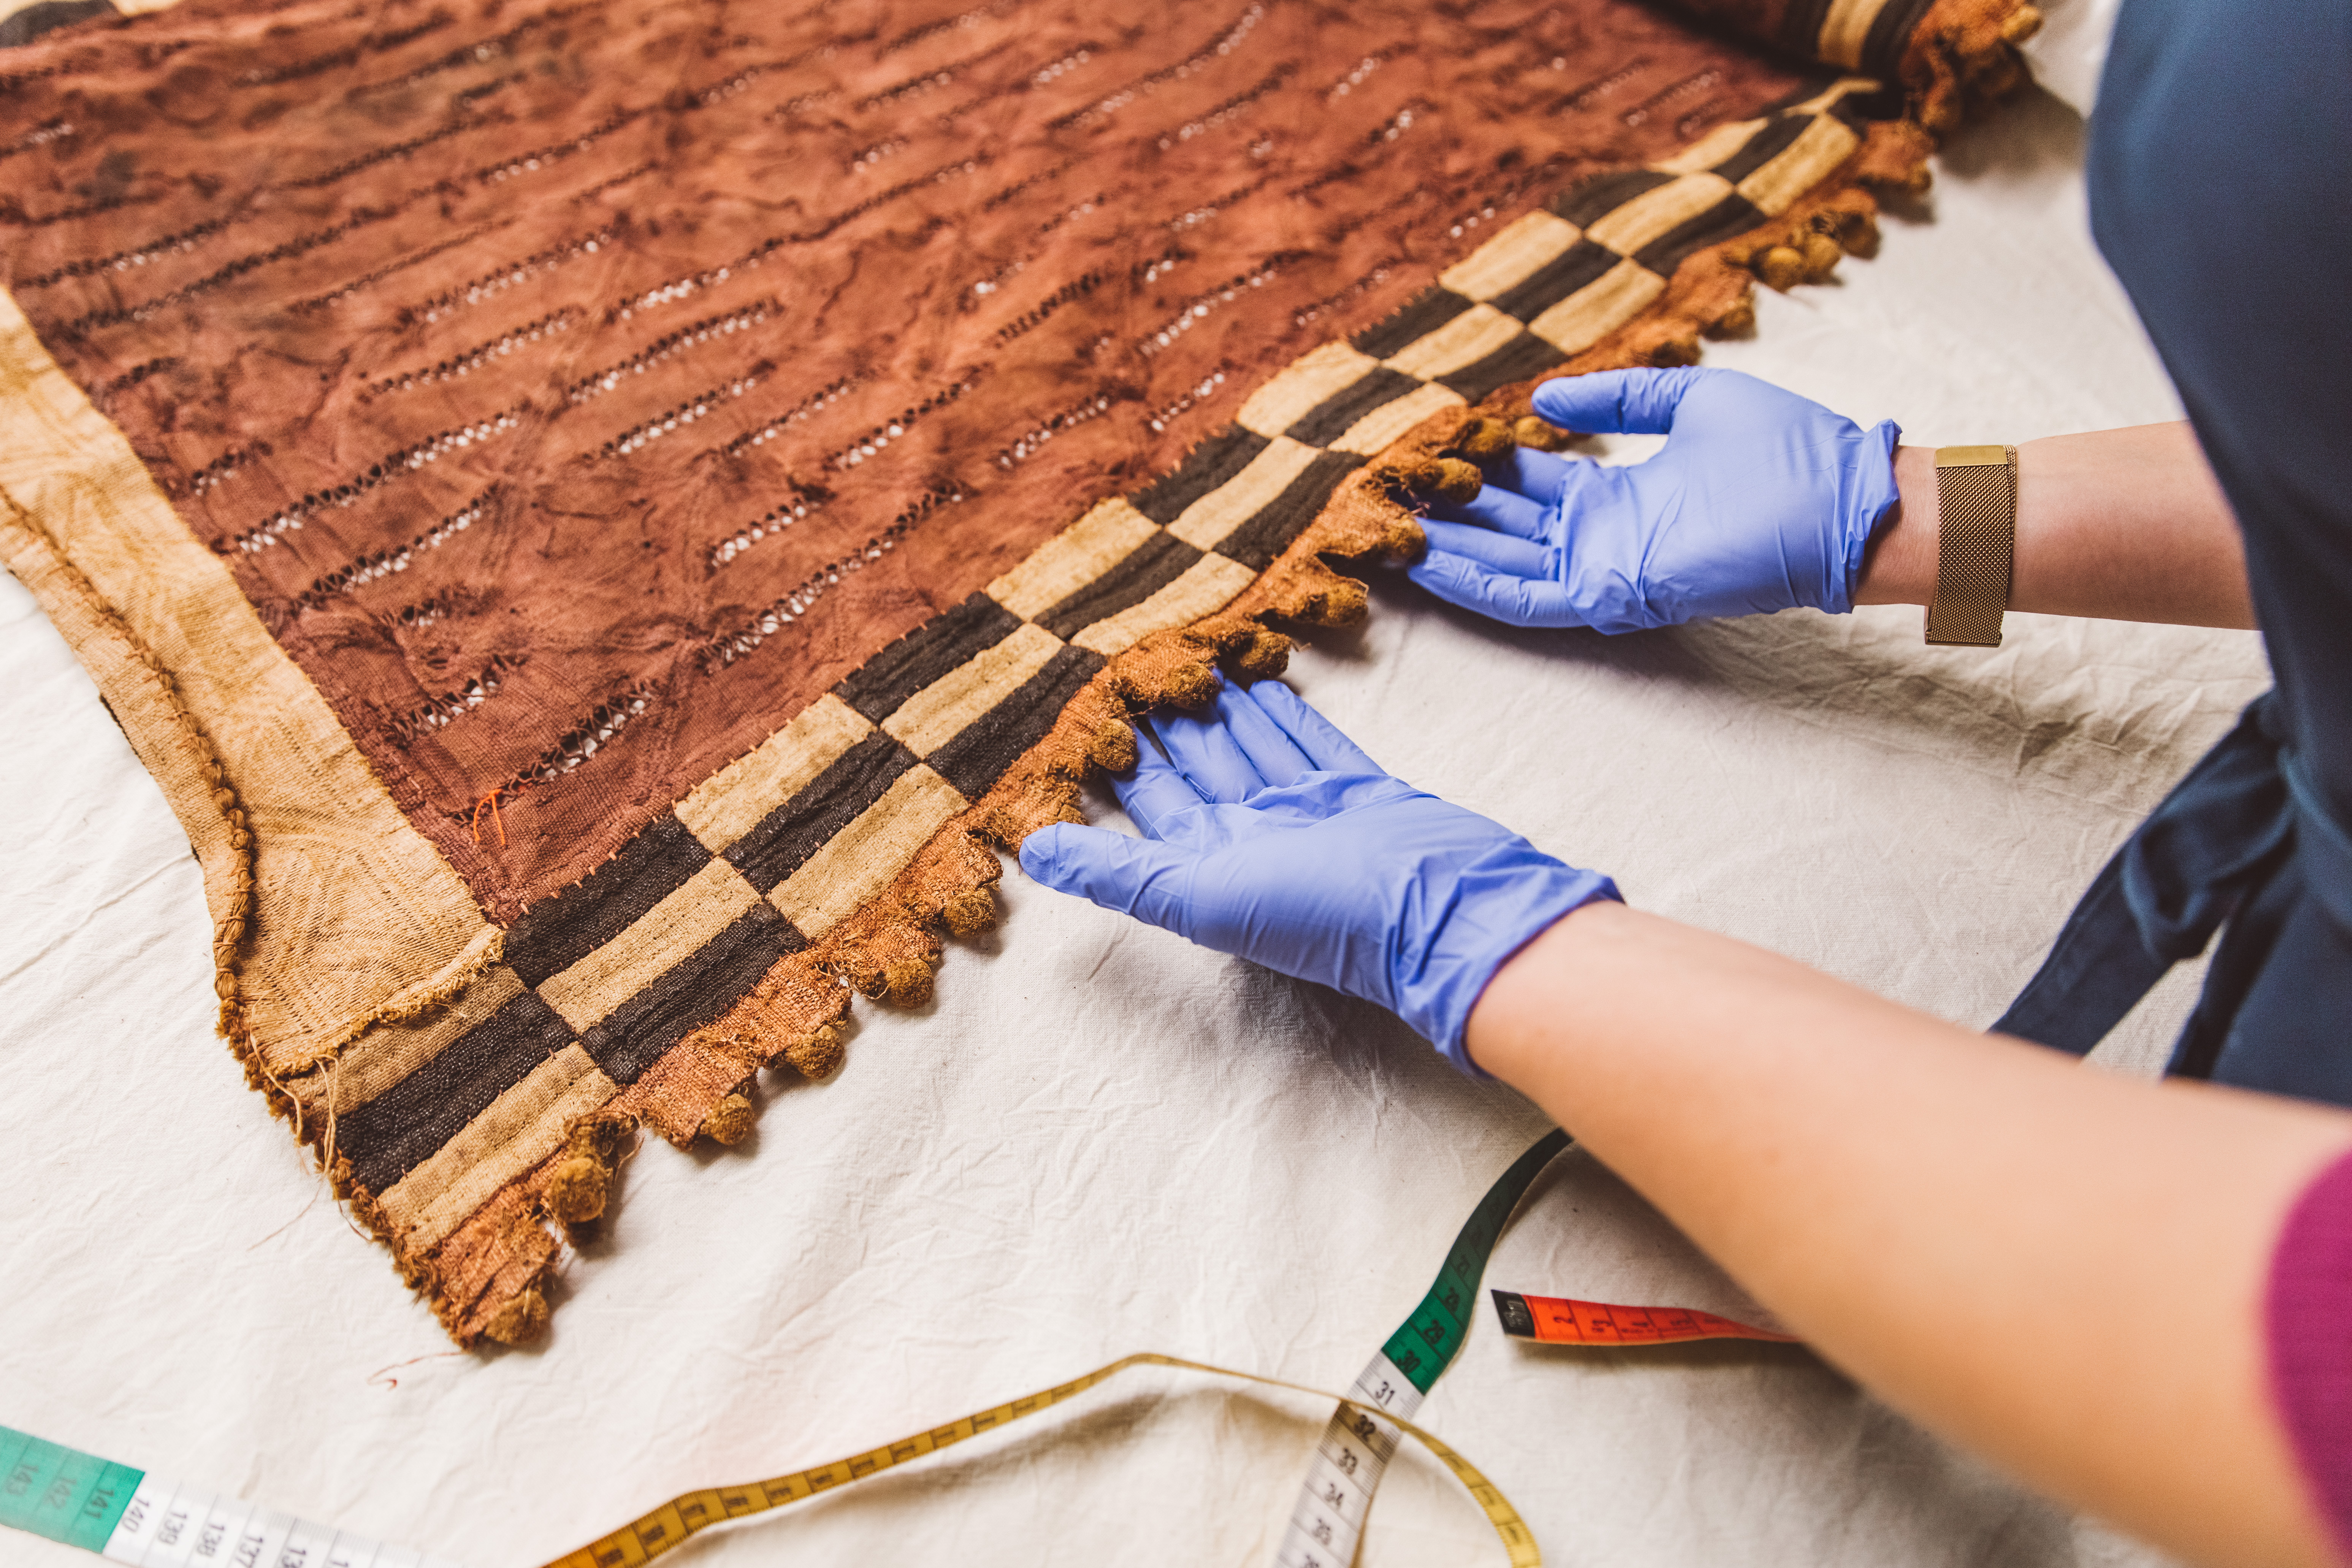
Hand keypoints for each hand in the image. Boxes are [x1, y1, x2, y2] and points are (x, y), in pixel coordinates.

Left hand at [1018, 679, 1615, 1069]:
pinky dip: (1282, 711)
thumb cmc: (1322, 913)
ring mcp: (1310, 811)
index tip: (1084, 704)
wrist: (1441, 912)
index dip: (1116, 753)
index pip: (1152, 798)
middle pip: (1198, 764)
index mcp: (1211, 863)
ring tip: (1185, 653)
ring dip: (1218, 702)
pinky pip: (1308, 739)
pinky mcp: (1359, 789)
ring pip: (1249, 743)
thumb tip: (1027, 852)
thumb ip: (1116, 873)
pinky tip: (1261, 678)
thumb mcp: (1201, 896)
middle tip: (1130, 657)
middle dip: (1164, 715)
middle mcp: (1256, 836)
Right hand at [1408, 367, 1899, 632]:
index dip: (1479, 468)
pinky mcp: (1612, 595)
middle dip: (1446, 513)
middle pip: (1503, 529)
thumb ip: (1617, 398)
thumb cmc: (1784, 451)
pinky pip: (1529, 599)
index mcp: (1617, 495)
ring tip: (1383, 529)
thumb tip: (1542, 397)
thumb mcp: (1689, 401)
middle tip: (1384, 493)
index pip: (1528, 486)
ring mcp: (1602, 570)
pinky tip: (1427, 564)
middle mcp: (1600, 538)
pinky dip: (1476, 584)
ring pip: (1502, 566)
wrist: (1840, 503)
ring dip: (1444, 552)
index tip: (1430, 446)